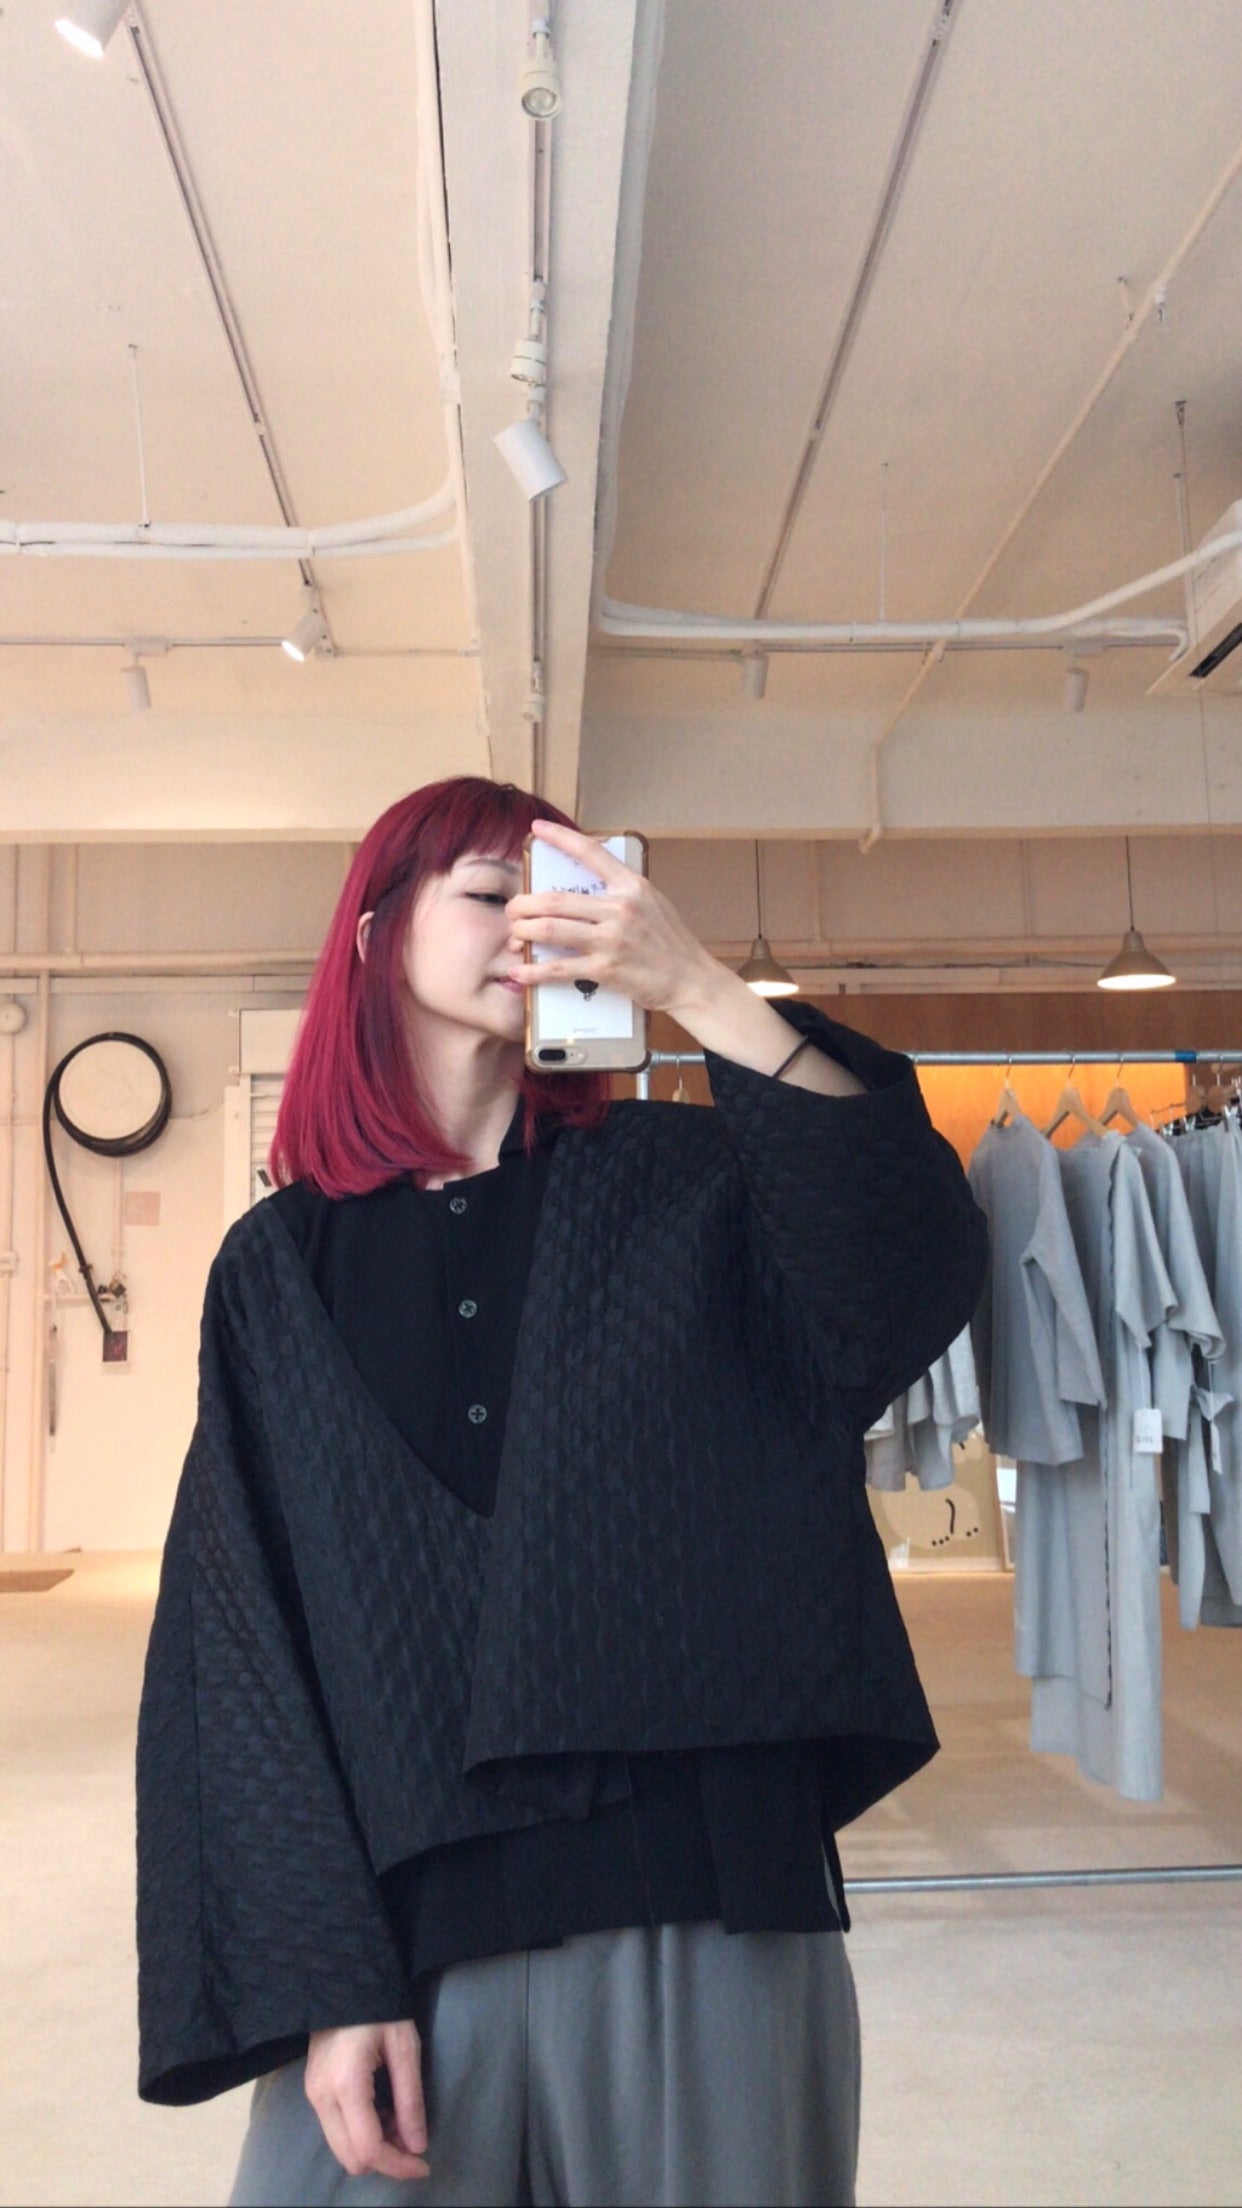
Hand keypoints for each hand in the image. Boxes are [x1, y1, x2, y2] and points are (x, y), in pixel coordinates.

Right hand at [305, 2020, 428, 2181]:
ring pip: (341, 2148)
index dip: (398, 2165)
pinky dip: (361, 2133)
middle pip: (350, 2158)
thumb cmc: (381, 2006)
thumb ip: (410, 2100)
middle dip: (386, 2159)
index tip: (424, 2165)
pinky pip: (336, 2131)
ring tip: (399, 2121)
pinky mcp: (312, 2090)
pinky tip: (381, 2112)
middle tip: (412, 2140)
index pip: (368, 2148)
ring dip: (373, 2147)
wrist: (346, 1978)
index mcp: (346, 2084)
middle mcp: (321, 2096)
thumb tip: (418, 2146)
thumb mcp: (405, 2048)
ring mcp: (312, 2094)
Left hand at [506, 819, 719, 1013]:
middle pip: (555, 899)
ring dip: (523, 931)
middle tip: (513, 909)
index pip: (590, 852)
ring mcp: (612, 940)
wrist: (691, 979)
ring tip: (514, 934)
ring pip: (550, 929)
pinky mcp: (606, 969)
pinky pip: (559, 968)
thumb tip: (585, 886)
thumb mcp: (652, 902)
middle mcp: (620, 908)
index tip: (537, 829)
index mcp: (631, 886)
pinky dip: (534, 970)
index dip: (559, 838)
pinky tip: (520, 970)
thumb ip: (621, 891)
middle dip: (523, 904)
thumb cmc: (671, 942)